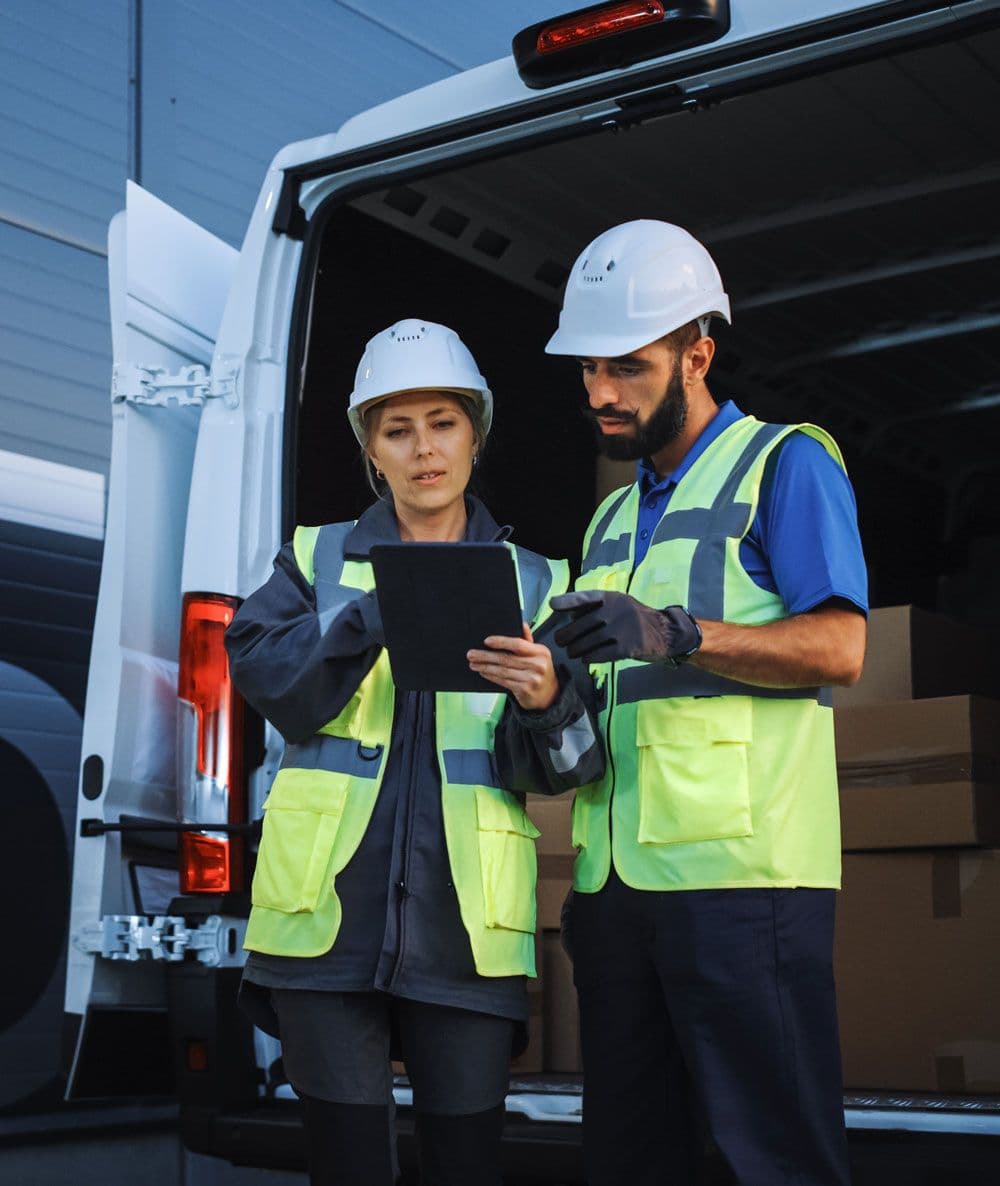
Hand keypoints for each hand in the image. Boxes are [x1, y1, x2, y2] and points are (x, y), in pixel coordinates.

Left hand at [467, 624, 559, 710]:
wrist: (549, 695)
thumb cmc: (540, 672)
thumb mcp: (539, 654)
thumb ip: (528, 640)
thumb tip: (522, 624)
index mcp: (540, 652)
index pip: (518, 644)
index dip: (501, 642)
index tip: (487, 641)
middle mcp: (537, 665)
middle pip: (507, 658)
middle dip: (486, 656)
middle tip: (472, 654)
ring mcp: (531, 679)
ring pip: (502, 671)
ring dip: (485, 667)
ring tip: (474, 664)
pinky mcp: (524, 690)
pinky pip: (503, 681)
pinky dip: (491, 676)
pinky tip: (484, 673)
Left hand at [551, 591, 700, 664]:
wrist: (666, 633)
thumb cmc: (635, 619)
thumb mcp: (619, 605)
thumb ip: (597, 607)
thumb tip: (569, 613)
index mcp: (612, 597)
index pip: (586, 597)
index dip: (568, 601)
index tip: (553, 605)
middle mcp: (616, 610)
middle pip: (581, 625)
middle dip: (567, 635)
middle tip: (560, 641)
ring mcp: (622, 628)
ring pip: (588, 642)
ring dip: (575, 649)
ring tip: (572, 652)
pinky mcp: (627, 647)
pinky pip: (599, 654)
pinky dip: (589, 658)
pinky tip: (586, 659)